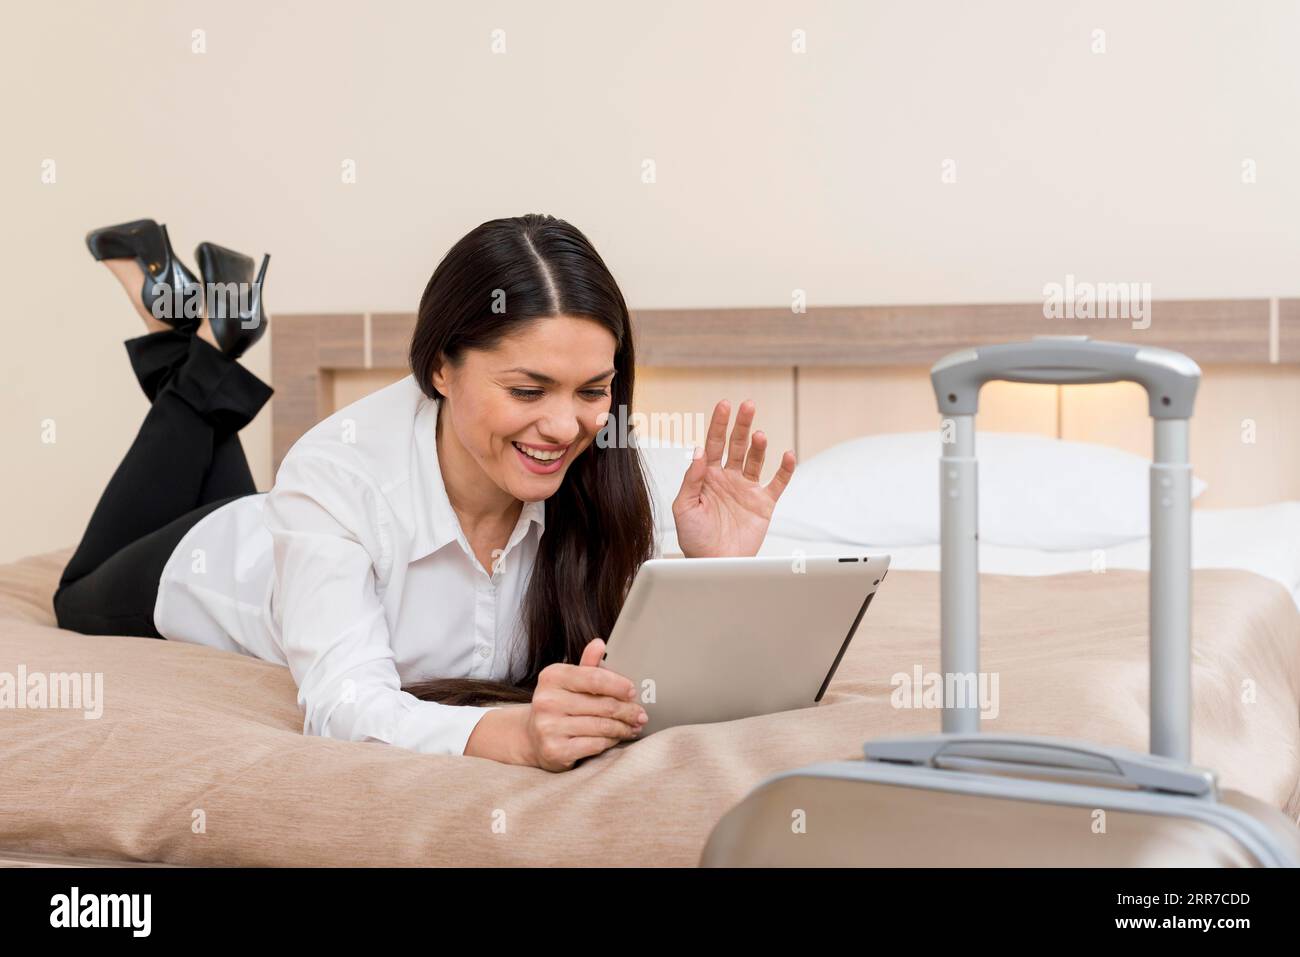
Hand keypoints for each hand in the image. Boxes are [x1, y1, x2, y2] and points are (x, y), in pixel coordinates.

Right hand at [522, 638, 646, 771]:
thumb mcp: (569, 681)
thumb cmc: (558, 705)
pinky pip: (595, 745)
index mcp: (552, 677)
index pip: (594, 678)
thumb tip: (599, 644)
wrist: (532, 737)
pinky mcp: (555, 750)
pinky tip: (617, 738)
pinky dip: (611, 741)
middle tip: (641, 714)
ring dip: (623, 727)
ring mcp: (549, 727)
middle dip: (628, 710)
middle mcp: (547, 701)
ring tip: (634, 727)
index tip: (633, 691)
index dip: (619, 685)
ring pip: (602, 726)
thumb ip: (587, 665)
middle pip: (603, 705)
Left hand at [672, 399, 795, 557]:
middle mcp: (728, 478)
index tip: (725, 405)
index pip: (713, 443)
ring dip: (759, 447)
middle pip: (737, 445)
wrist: (712, 564)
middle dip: (742, 425)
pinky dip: (785, 470)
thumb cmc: (694, 538)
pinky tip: (788, 455)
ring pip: (756, 460)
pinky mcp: (764, 503)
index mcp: (707, 476)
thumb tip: (697, 451)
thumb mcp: (683, 507)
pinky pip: (777, 483)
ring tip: (759, 436)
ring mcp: (747, 489)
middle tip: (748, 405)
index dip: (718, 424)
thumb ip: (691, 479)